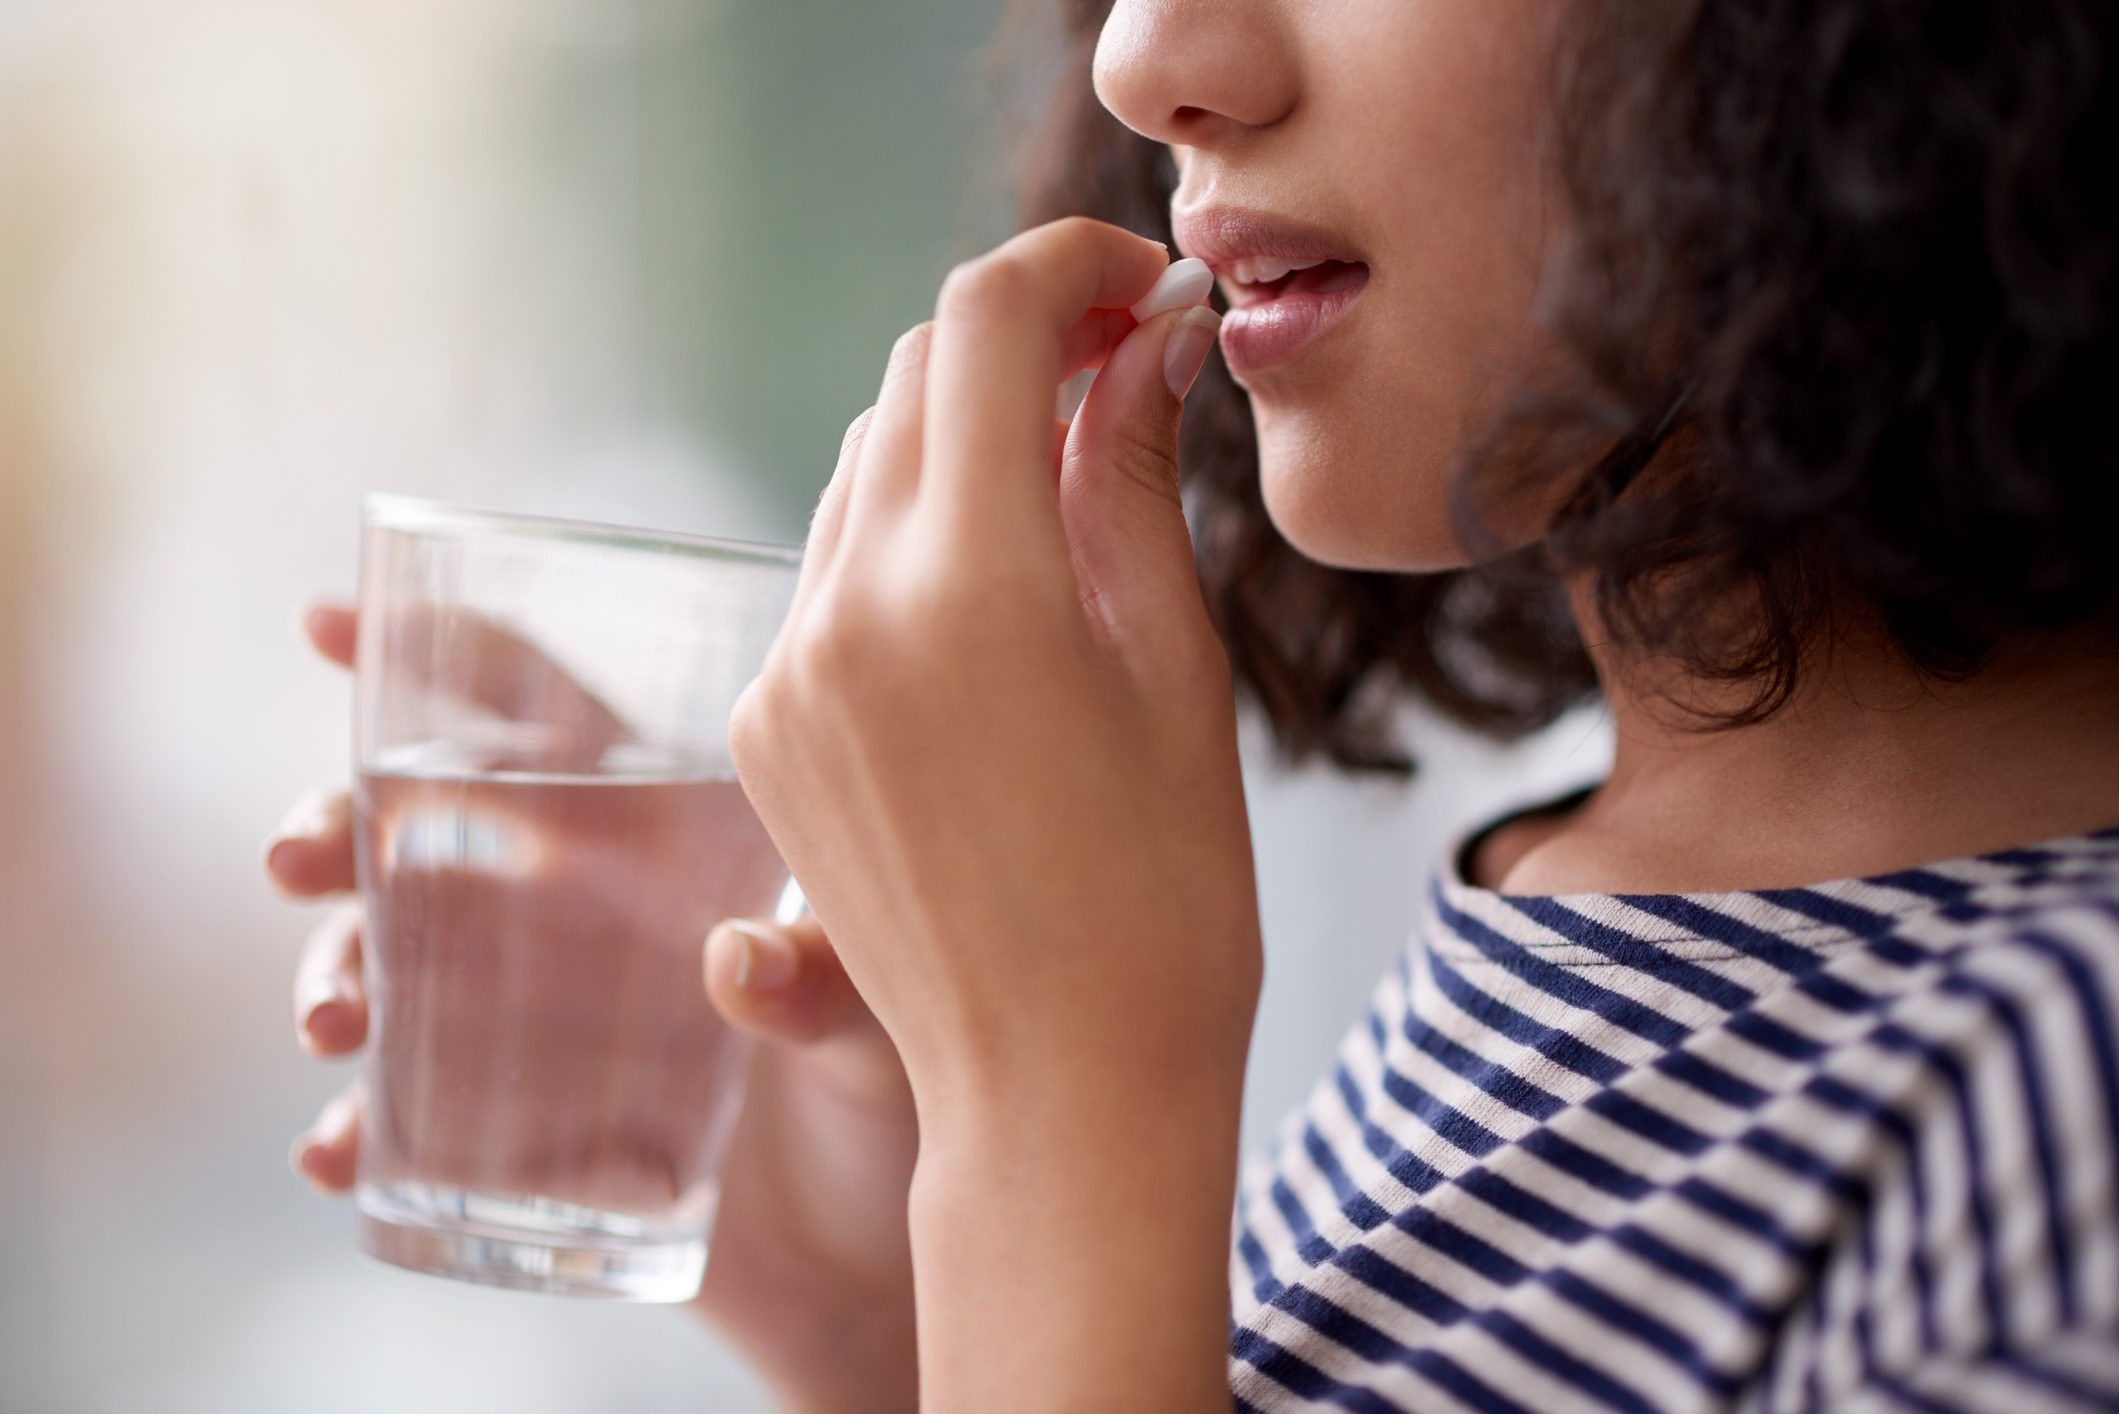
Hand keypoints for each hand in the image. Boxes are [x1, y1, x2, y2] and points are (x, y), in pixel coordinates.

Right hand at [270, 603, 919, 1413]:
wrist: (881, 1251)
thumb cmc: (906, 1084)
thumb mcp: (889, 1018)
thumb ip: (831, 981)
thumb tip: (736, 965)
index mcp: (662, 834)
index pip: (541, 714)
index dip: (437, 659)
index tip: (329, 626)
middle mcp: (581, 910)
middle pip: (423, 832)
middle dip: (336, 825)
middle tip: (297, 855)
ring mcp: (535, 1019)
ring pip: (388, 963)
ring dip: (333, 972)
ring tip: (333, 1020)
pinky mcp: (514, 1131)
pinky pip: (403, 1118)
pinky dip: (353, 1129)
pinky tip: (338, 1152)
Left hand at [727, 218, 1261, 1410]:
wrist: (1061, 1092)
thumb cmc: (1164, 899)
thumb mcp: (1175, 670)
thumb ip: (1135, 479)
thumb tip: (1143, 340)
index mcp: (973, 587)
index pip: (986, 323)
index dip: (1067, 266)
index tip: (1135, 284)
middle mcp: (848, 611)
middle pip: (913, 376)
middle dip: (1017, 345)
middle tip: (1118, 370)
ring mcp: (788, 672)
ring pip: (864, 469)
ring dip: (960, 441)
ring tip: (1065, 496)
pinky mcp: (764, 729)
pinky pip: (829, 571)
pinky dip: (907, 540)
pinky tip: (992, 605)